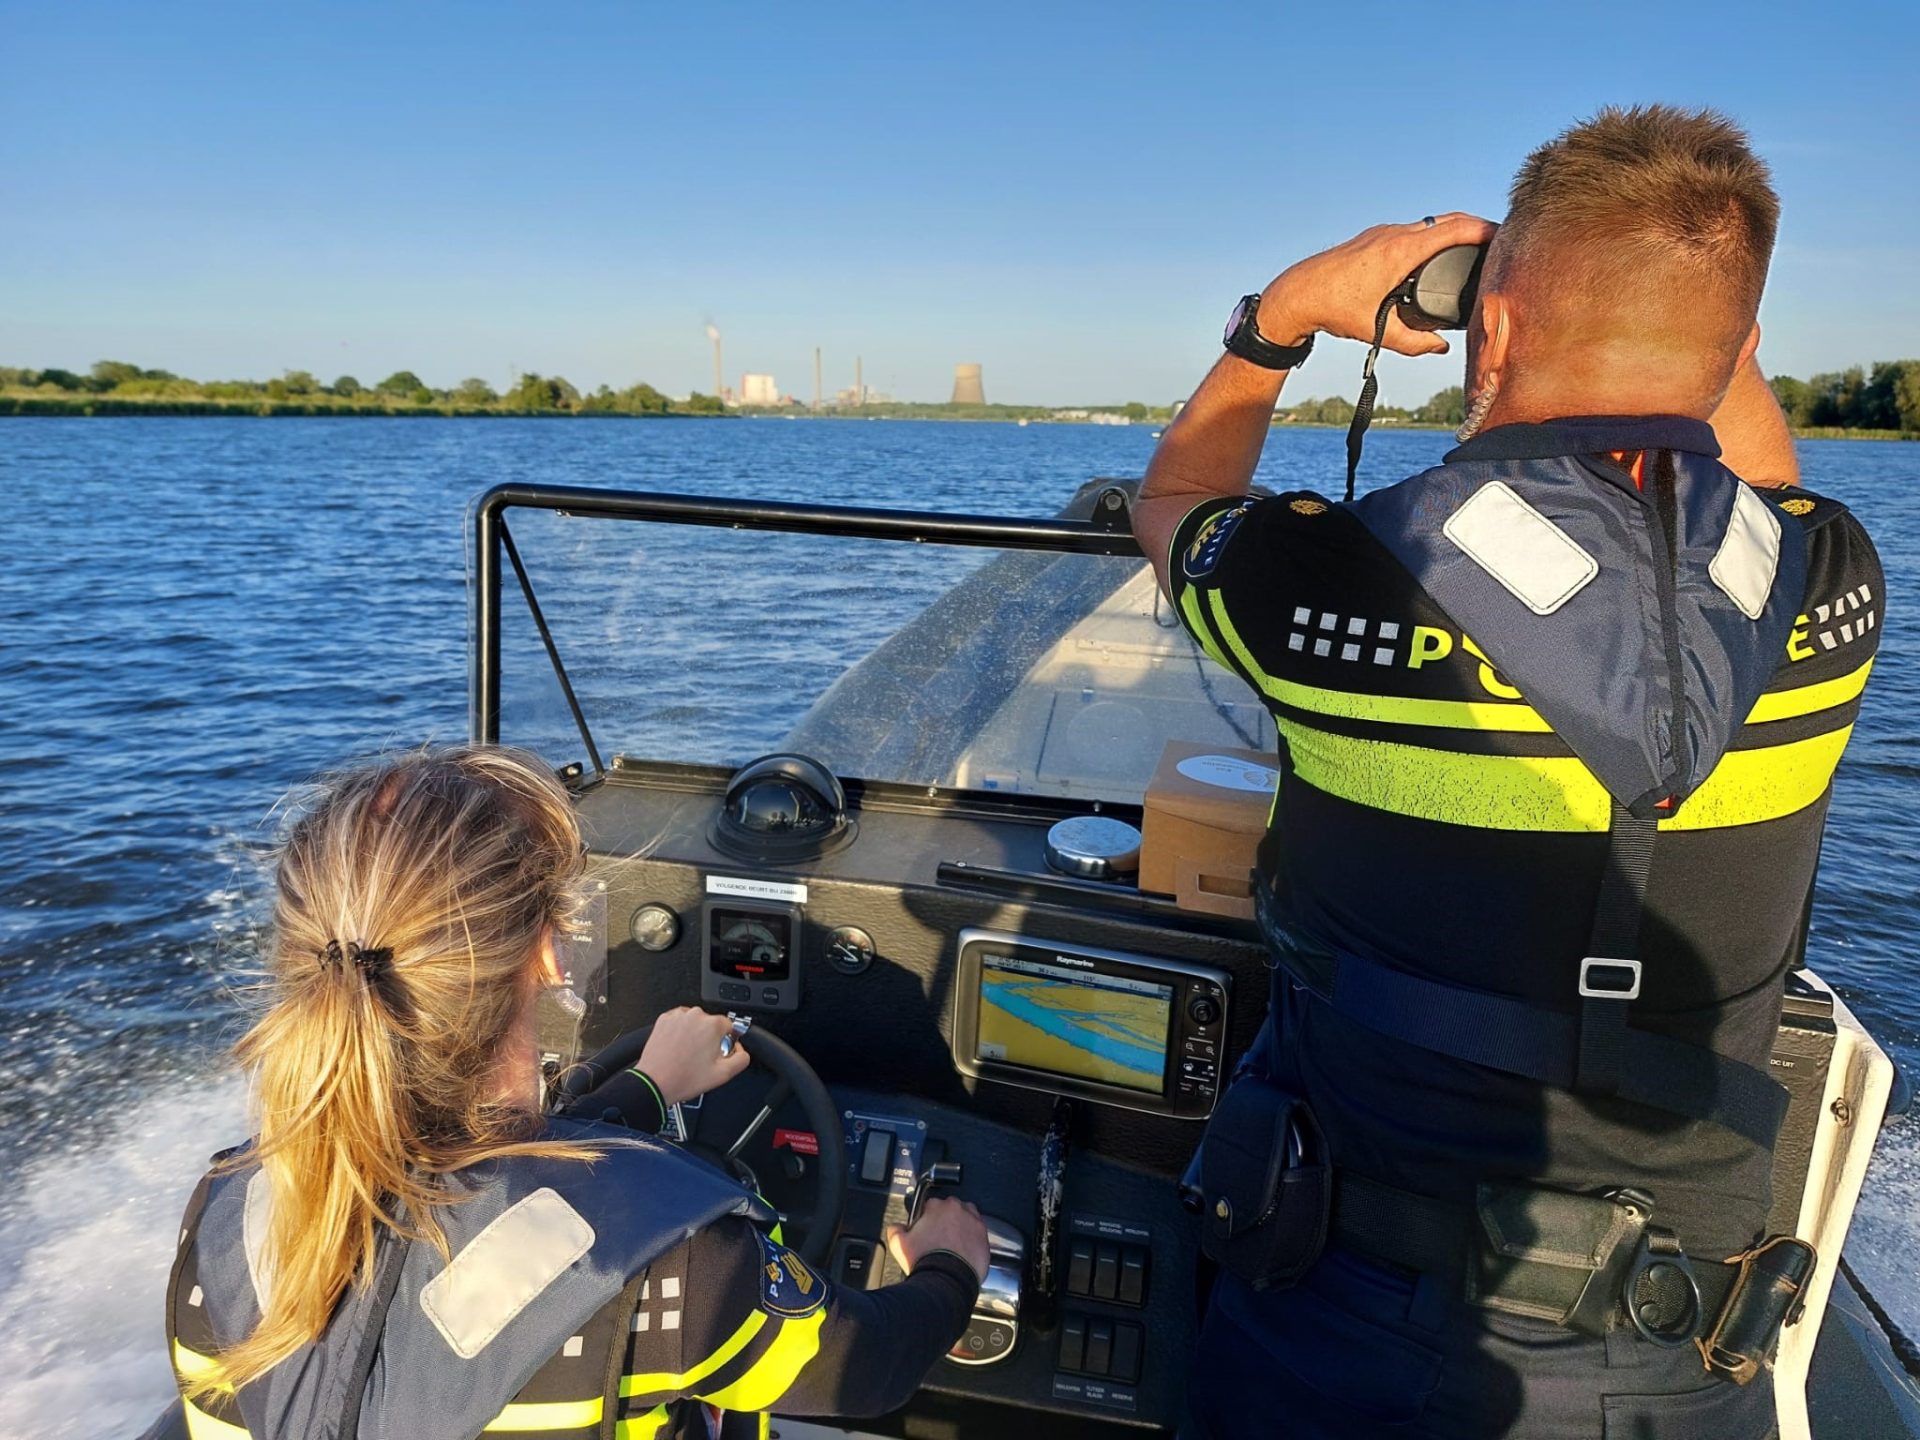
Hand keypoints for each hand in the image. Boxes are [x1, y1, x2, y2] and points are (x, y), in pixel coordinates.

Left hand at [635, 1006, 750, 1105]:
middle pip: (711, 1024)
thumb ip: (742, 1058)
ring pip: (694, 1022)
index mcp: (713, 1025)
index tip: (718, 1052)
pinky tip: (678, 1047)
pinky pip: (679, 1022)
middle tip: (701, 1057)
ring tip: (687, 1054)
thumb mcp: (724, 1074)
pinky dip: (680, 1032)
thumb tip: (741, 1050)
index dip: (726, 1041)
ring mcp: (678, 1017)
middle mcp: (695, 1016)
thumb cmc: (683, 1078)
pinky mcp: (664, 1020)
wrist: (655, 1083)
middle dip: (709, 1038)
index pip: (729, 1026)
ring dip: (694, 1034)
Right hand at [885, 1195, 990, 1285]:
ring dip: (961, 1225)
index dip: (927, 1217)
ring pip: (967, 1216)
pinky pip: (978, 1232)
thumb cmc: (926, 1261)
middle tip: (940, 1236)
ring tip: (953, 1242)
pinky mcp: (984, 1236)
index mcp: (936, 1207)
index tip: (927, 1228)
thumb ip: (896, 1229)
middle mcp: (957, 1209)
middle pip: (951, 1208)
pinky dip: (972, 1238)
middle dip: (946, 1219)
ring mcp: (973, 1222)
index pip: (931, 1204)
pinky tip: (964, 1250)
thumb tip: (897, 1227)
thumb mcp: (899, 1244)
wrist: (947, 1280)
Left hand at [1256, 213, 1498, 356]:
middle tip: (1502, 240)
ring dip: (1454, 228)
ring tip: (1477, 244)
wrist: (1297, 294)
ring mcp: (1383, 232)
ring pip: (1430, 223)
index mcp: (1399, 252)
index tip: (1507, 234)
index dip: (1484, 229)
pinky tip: (1440, 250)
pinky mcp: (1375, 237)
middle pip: (1447, 220)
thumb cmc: (1333, 309)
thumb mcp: (1374, 330)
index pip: (1453, 229)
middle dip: (1477, 226)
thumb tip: (1440, 348)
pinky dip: (1434, 235)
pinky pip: (1414, 229)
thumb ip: (1412, 342)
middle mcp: (1393, 235)